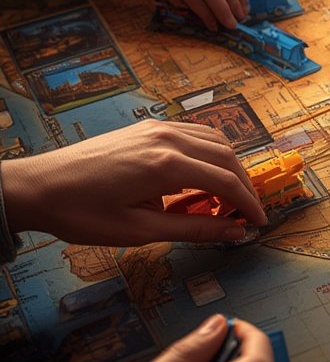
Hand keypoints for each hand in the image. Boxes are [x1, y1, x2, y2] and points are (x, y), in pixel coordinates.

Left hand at [2, 120, 266, 244]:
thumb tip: (232, 233)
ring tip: (226, 199)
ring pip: (213, 140)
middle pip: (226, 156)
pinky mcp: (145, 129)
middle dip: (243, 186)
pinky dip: (208, 154)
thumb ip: (194, 228)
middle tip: (246, 215)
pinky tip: (201, 178)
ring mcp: (155, 129)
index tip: (259, 223)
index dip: (248, 204)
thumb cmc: (82, 213)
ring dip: (228, 167)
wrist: (38, 187)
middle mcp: (166, 138)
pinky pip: (193, 134)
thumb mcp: (140, 231)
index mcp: (166, 165)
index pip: (226, 181)